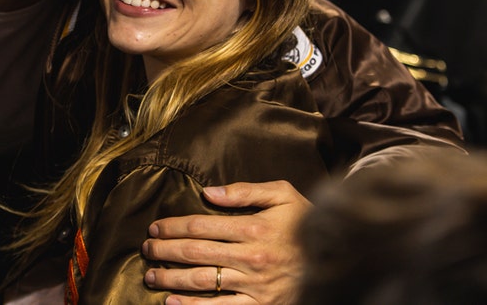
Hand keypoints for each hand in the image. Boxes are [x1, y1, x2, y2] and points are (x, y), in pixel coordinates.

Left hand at [141, 180, 310, 304]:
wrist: (340, 258)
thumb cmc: (307, 223)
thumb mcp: (284, 195)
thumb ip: (245, 191)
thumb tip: (208, 192)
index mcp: (253, 227)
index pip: (200, 225)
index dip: (173, 226)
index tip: (155, 228)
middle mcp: (251, 257)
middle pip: (195, 252)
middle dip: (165, 250)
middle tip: (146, 249)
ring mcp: (254, 285)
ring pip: (201, 281)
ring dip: (170, 278)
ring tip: (151, 275)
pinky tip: (172, 302)